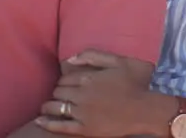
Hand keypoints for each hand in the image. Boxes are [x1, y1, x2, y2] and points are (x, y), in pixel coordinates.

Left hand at [35, 50, 153, 135]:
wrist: (145, 110)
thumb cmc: (136, 84)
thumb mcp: (120, 61)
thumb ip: (95, 55)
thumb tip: (71, 59)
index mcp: (89, 78)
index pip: (65, 78)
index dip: (64, 80)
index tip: (66, 84)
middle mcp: (82, 94)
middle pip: (59, 92)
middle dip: (57, 92)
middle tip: (59, 95)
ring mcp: (82, 113)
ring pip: (56, 107)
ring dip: (49, 106)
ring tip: (46, 107)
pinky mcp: (85, 128)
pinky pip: (61, 126)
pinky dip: (48, 123)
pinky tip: (40, 121)